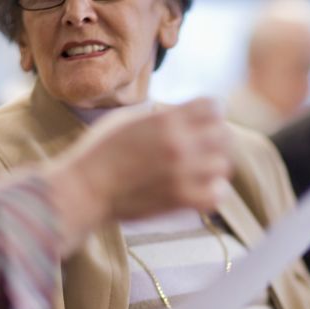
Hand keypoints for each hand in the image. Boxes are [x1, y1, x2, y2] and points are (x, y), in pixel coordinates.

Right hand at [47, 98, 231, 251]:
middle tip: (205, 147)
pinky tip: (202, 189)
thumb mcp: (129, 119)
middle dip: (217, 138)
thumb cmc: (100, 152)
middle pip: (225, 134)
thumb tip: (183, 115)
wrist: (85, 188)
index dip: (210, 114)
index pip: (214, 106)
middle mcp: (179, 143)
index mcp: (166, 120)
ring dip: (215, 166)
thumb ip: (161, 116)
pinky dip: (214, 192)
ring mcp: (182, 173)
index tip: (202, 123)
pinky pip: (217, 195)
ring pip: (224, 165)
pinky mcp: (180, 200)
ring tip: (202, 169)